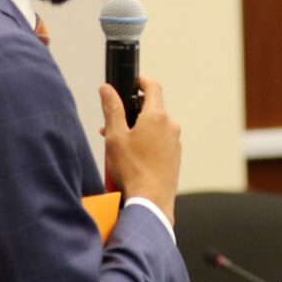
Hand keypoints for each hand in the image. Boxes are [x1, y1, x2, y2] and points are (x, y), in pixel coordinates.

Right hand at [100, 76, 180, 223]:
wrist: (151, 200)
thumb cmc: (132, 170)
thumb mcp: (115, 136)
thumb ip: (112, 109)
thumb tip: (107, 89)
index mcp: (157, 116)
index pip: (153, 86)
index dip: (141, 80)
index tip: (133, 80)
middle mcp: (170, 126)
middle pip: (151, 108)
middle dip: (131, 111)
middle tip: (111, 124)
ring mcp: (175, 141)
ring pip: (154, 126)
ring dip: (136, 129)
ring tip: (117, 145)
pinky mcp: (175, 155)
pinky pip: (159, 141)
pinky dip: (146, 142)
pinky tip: (130, 156)